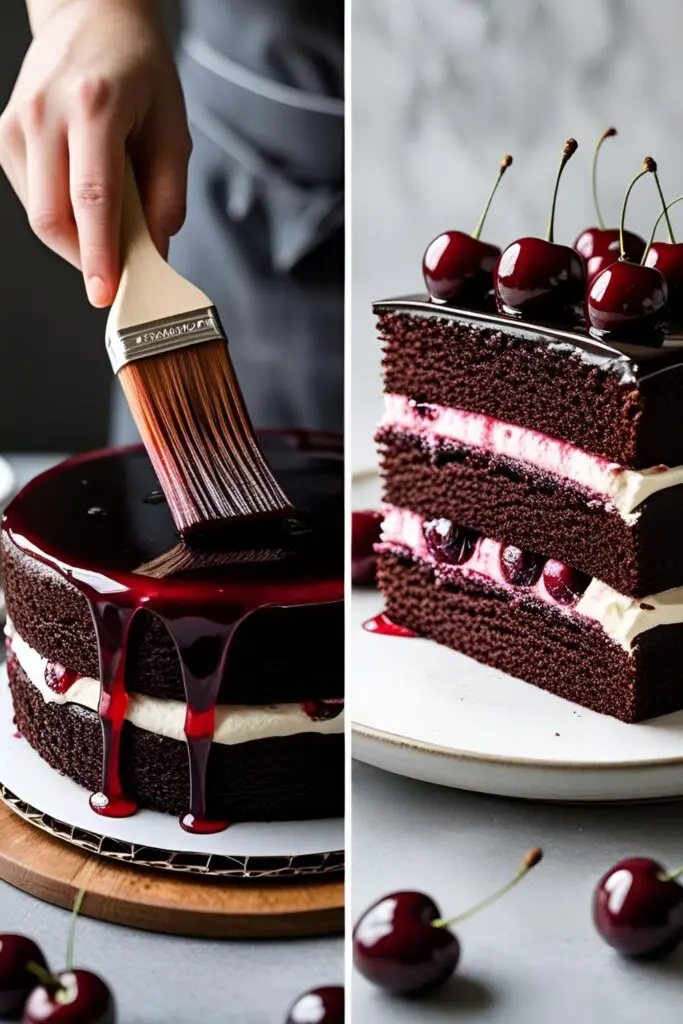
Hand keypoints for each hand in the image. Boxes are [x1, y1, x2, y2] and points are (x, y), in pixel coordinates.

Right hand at [0, 0, 191, 305]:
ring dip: (74, 240)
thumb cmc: (138, 71)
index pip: (91, 200)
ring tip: (108, 231)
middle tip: (116, 275)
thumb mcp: (172, 130)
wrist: (92, 17)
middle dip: (85, 258)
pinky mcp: (5, 134)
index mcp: (93, 106)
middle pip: (53, 217)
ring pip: (38, 213)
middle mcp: (45, 112)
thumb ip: (167, 197)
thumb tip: (155, 254)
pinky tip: (85, 205)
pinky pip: (32, 197)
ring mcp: (17, 123)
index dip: (99, 255)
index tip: (106, 292)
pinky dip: (61, 216)